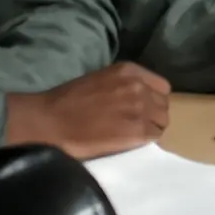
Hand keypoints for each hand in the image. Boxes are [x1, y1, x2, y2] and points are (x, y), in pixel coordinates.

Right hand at [5, 62, 170, 159]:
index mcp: (130, 71)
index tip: (145, 109)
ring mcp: (140, 108)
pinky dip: (146, 141)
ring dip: (151, 128)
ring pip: (162, 121)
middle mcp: (139, 86)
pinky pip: (154, 136)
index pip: (161, 87)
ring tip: (133, 135)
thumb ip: (123, 85)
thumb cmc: (67, 101)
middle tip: (138, 125)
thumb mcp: (101, 79)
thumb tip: (137, 97)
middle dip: (154, 115)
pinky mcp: (137, 130)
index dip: (154, 100)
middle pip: (163, 105)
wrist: (50, 121)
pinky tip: (130, 143)